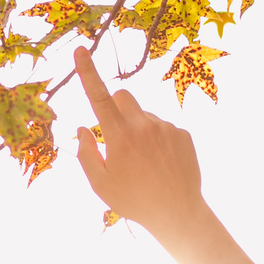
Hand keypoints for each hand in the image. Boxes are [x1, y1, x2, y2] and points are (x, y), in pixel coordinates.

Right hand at [74, 46, 206, 245]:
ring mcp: (166, 128)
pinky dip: (159, 140)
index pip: (99, 97)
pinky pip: (164, 127)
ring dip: (139, 130)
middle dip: (116, 107)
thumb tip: (83, 127)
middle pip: (124, 95)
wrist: (178, 213)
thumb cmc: (133, 201)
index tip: (80, 49)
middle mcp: (144, 126)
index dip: (87, 72)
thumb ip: (86, 154)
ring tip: (145, 162)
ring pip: (144, 115)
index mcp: (119, 137)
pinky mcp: (183, 134)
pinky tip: (162, 164)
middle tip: (117, 135)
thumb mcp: (100, 184)